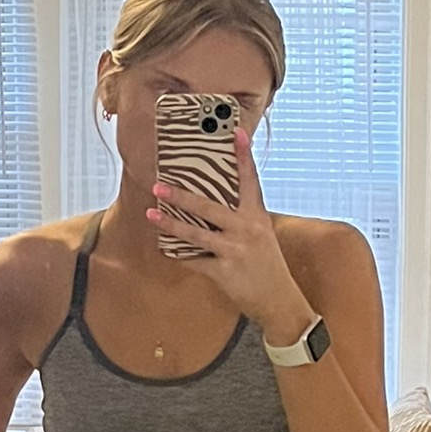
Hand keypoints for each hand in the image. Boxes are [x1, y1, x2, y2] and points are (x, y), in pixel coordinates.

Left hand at [147, 128, 313, 343]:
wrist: (278, 300)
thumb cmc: (266, 264)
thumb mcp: (260, 234)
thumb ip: (241, 217)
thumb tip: (212, 201)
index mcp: (257, 216)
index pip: (249, 180)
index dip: (243, 156)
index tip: (236, 132)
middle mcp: (247, 229)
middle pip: (210, 207)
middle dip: (182, 196)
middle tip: (159, 185)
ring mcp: (235, 251)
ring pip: (196, 234)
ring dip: (171, 224)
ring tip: (152, 215)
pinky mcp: (225, 272)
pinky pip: (195, 261)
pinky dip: (178, 256)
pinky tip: (165, 250)